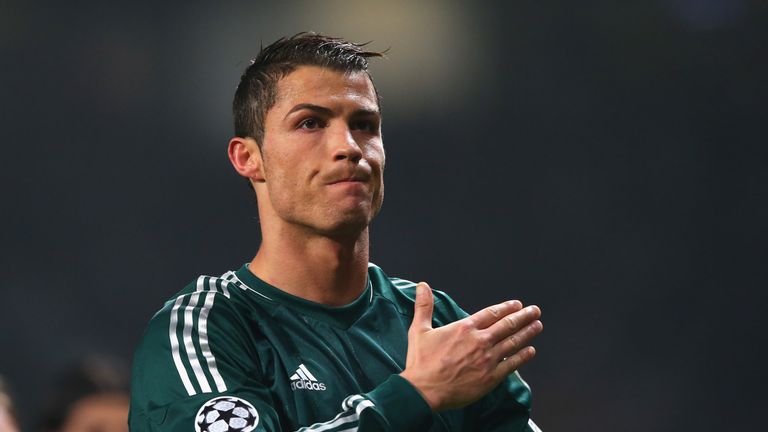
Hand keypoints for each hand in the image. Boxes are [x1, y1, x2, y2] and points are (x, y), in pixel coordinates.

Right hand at [399, 282, 542, 411]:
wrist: (424, 390)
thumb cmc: (421, 362)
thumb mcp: (419, 329)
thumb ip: (424, 306)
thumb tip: (422, 285)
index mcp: (464, 328)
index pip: (491, 313)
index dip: (506, 308)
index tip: (517, 304)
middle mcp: (479, 341)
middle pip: (507, 325)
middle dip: (523, 316)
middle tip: (535, 311)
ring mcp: (487, 359)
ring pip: (513, 343)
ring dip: (527, 333)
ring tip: (537, 326)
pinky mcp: (490, 378)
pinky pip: (511, 365)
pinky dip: (523, 357)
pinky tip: (531, 351)